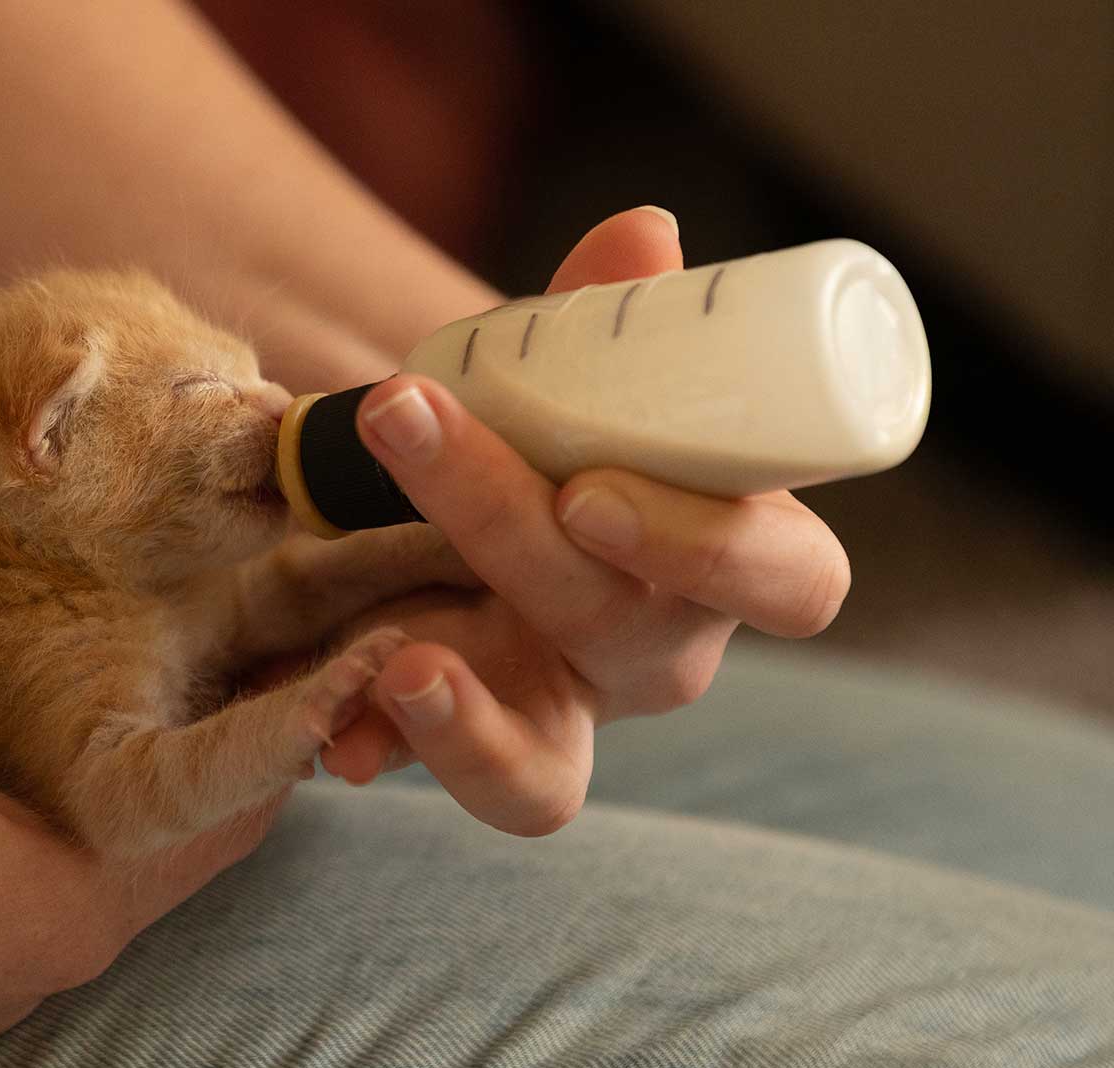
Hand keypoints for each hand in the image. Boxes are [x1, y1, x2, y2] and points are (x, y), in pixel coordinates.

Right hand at [0, 442, 275, 1067]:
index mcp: (77, 903)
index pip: (240, 803)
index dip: (283, 703)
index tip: (302, 613)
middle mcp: (46, 943)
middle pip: (170, 820)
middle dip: (199, 716)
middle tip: (219, 598)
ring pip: (85, 834)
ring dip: (106, 745)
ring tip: (129, 626)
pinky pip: (7, 847)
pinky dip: (24, 775)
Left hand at [319, 207, 851, 834]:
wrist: (474, 509)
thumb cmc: (566, 438)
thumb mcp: (583, 380)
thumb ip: (606, 322)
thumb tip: (641, 233)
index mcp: (729, 556)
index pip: (791, 581)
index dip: (711, 548)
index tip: (590, 491)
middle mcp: (659, 649)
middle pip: (624, 627)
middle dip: (504, 527)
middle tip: (404, 425)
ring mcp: (566, 714)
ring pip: (550, 776)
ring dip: (471, 726)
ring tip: (397, 666)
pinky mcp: (484, 747)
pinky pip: (448, 780)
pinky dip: (384, 750)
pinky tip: (332, 738)